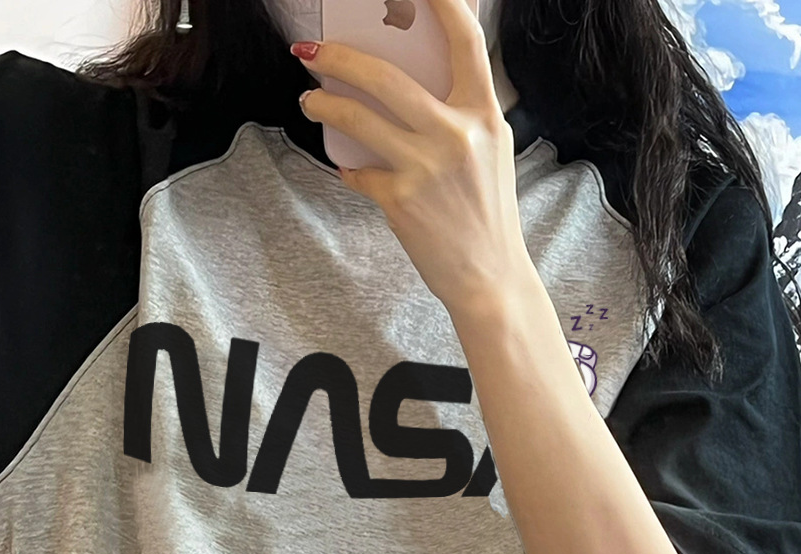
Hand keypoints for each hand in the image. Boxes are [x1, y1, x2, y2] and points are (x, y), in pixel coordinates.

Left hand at [290, 0, 534, 317]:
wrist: (489, 278)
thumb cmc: (487, 217)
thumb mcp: (491, 154)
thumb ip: (463, 116)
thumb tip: (416, 86)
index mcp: (485, 115)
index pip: (465, 40)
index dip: (441, 2)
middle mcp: (456, 134)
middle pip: (386, 76)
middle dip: (339, 57)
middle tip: (313, 51)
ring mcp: (426, 166)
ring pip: (358, 118)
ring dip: (324, 103)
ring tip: (309, 99)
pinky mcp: (400, 199)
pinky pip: (359, 172)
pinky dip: (349, 169)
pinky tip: (347, 168)